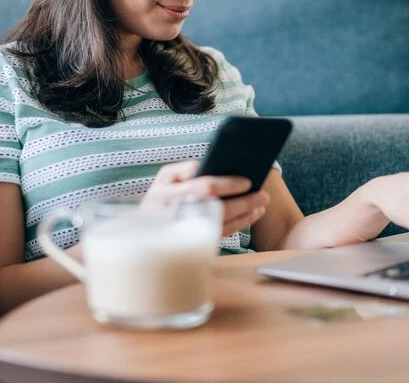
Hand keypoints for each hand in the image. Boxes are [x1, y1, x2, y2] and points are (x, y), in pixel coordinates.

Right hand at [145, 160, 270, 236]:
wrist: (144, 234)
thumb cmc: (159, 199)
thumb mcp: (164, 178)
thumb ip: (184, 169)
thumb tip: (207, 167)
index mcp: (170, 193)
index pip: (205, 187)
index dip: (228, 184)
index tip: (247, 182)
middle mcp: (179, 214)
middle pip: (220, 208)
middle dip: (244, 202)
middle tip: (263, 196)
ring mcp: (187, 231)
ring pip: (225, 224)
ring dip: (246, 215)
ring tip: (262, 204)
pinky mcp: (195, 243)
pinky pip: (223, 234)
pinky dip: (241, 224)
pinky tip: (251, 215)